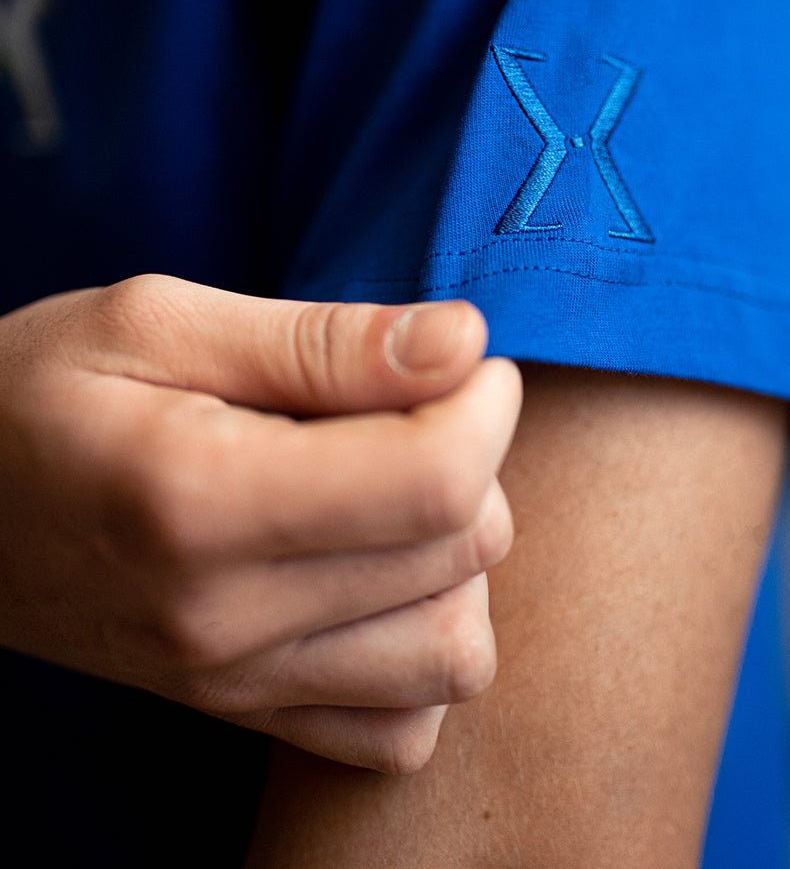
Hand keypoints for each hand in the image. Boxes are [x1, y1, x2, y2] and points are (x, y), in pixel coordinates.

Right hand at [0, 275, 520, 769]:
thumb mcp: (158, 320)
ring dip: (461, 561)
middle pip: (460, 556)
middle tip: (411, 404)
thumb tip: (463, 343)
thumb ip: (321, 340)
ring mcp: (231, 683)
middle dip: (474, 459)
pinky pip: (401, 730)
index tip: (460, 358)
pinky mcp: (238, 713)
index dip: (482, 403)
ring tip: (397, 489)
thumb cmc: (39, 388)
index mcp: (197, 497)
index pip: (431, 481)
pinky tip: (377, 577)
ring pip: (455, 655)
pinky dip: (421, 652)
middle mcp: (222, 616)